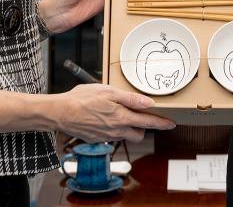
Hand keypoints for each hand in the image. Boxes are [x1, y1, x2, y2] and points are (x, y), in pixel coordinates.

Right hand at [54, 84, 174, 142]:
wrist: (61, 113)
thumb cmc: (83, 99)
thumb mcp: (108, 92)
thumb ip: (130, 99)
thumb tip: (148, 102)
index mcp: (122, 118)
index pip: (148, 123)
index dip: (161, 123)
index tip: (171, 124)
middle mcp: (116, 131)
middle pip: (139, 134)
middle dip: (143, 127)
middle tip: (141, 116)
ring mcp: (106, 137)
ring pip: (125, 136)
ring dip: (128, 128)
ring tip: (120, 114)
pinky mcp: (97, 139)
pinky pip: (111, 137)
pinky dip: (113, 129)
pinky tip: (104, 118)